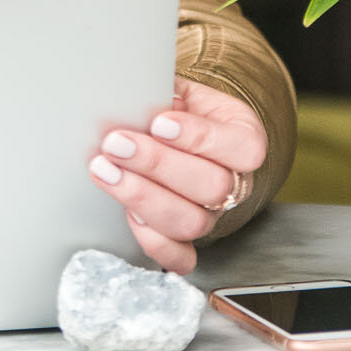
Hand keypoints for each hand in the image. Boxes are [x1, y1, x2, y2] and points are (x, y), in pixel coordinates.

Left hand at [86, 77, 267, 273]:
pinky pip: (180, 259)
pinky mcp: (189, 242)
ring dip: (142, 197)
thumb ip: (165, 92)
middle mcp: (236, 183)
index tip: (158, 122)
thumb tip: (132, 90)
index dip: (198, 138)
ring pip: (191, 223)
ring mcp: (214, 216)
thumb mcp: (181, 90)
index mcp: (245, 140)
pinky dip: (152, 241)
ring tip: (105, 170)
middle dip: (158, 165)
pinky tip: (127, 215)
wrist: (180, 137)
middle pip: (211, 187)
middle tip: (116, 143)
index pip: (240, 147)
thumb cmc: (179, 111)